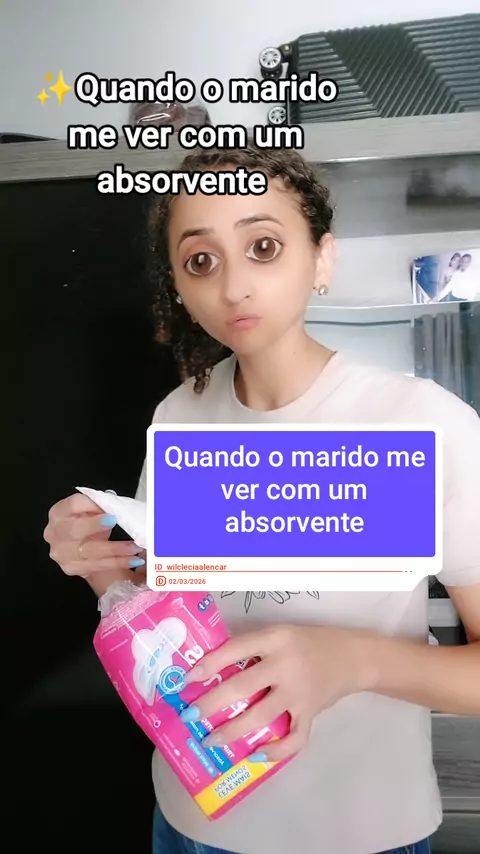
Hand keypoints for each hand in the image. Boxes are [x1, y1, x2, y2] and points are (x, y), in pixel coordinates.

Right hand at [43, 493, 144, 578]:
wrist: (82, 546)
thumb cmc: (89, 524)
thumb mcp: (92, 511)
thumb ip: (100, 506)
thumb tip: (116, 506)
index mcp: (59, 512)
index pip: (73, 505)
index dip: (91, 505)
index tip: (107, 508)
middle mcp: (55, 532)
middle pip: (74, 530)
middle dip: (95, 526)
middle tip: (115, 522)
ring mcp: (61, 553)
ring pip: (89, 551)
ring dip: (115, 549)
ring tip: (135, 547)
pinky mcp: (71, 568)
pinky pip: (97, 565)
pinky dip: (117, 562)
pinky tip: (132, 560)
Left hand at [183, 624, 371, 762]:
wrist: (352, 656)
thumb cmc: (307, 643)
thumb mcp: (279, 635)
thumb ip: (253, 648)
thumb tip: (212, 668)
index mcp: (275, 639)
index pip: (235, 650)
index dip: (209, 664)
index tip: (187, 679)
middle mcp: (285, 665)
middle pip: (242, 686)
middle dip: (212, 704)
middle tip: (190, 716)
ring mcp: (299, 692)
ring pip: (261, 716)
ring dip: (232, 731)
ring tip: (211, 740)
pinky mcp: (311, 713)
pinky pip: (293, 738)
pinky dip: (275, 750)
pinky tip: (255, 754)